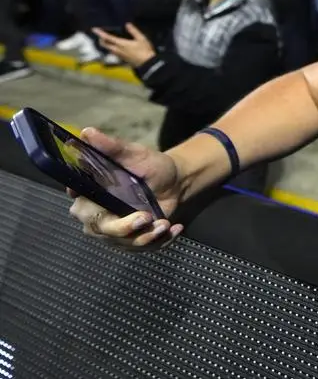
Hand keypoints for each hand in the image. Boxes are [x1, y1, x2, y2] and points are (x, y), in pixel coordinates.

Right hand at [68, 126, 182, 248]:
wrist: (175, 180)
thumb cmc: (150, 165)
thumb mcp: (133, 153)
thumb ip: (110, 146)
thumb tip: (87, 132)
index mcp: (91, 192)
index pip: (79, 205)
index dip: (89, 212)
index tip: (104, 210)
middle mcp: (97, 213)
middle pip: (100, 228)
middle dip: (122, 228)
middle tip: (145, 218)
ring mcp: (113, 229)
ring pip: (121, 242)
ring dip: (145, 237)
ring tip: (164, 224)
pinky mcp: (131, 239)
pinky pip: (140, 247)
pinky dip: (159, 241)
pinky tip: (173, 229)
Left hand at [93, 23, 155, 67]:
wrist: (146, 63)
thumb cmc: (144, 50)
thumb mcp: (141, 38)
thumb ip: (134, 31)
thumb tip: (127, 24)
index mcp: (121, 44)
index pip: (107, 38)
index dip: (100, 33)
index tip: (94, 29)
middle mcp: (117, 50)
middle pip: (104, 44)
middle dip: (101, 39)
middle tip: (101, 34)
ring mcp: (118, 55)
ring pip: (107, 49)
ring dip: (105, 44)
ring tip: (107, 39)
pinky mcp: (121, 58)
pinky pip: (112, 52)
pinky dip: (110, 47)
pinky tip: (114, 46)